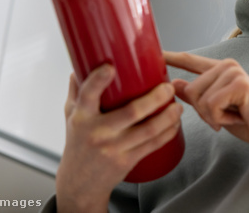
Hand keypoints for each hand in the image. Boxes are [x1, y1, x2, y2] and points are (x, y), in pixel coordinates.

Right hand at [55, 64, 182, 212]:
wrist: (79, 184)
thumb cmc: (77, 145)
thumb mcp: (71, 117)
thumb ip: (77, 91)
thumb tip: (80, 66)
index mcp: (82, 117)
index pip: (87, 96)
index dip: (98, 81)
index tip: (110, 67)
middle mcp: (97, 132)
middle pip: (131, 112)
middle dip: (155, 98)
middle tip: (168, 87)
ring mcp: (113, 148)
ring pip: (147, 130)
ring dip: (167, 117)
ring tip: (177, 106)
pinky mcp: (126, 161)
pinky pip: (152, 145)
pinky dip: (167, 133)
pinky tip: (175, 124)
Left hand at [164, 51, 248, 173]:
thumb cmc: (248, 121)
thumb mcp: (215, 110)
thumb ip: (196, 96)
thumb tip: (173, 83)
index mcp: (220, 69)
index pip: (191, 61)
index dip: (171, 56)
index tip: (153, 52)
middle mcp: (227, 65)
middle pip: (190, 89)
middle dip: (202, 111)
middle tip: (225, 117)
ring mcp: (234, 72)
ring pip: (199, 98)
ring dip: (212, 116)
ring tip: (233, 116)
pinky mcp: (239, 84)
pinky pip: (210, 105)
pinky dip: (220, 119)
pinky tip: (237, 118)